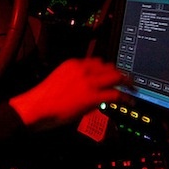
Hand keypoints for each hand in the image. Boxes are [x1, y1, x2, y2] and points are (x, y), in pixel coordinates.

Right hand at [8, 57, 131, 129]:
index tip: (111, 73)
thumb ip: (73, 79)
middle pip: (109, 67)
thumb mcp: (58, 80)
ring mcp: (89, 82)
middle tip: (127, 80)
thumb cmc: (42, 98)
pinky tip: (129, 100)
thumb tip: (85, 87)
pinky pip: (116, 94)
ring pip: (116, 77)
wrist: (36, 107)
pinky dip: (125, 97)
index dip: (107, 68)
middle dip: (119, 73)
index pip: (96, 61)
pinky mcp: (93, 96)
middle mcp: (83, 69)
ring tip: (132, 88)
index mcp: (73, 64)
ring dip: (126, 82)